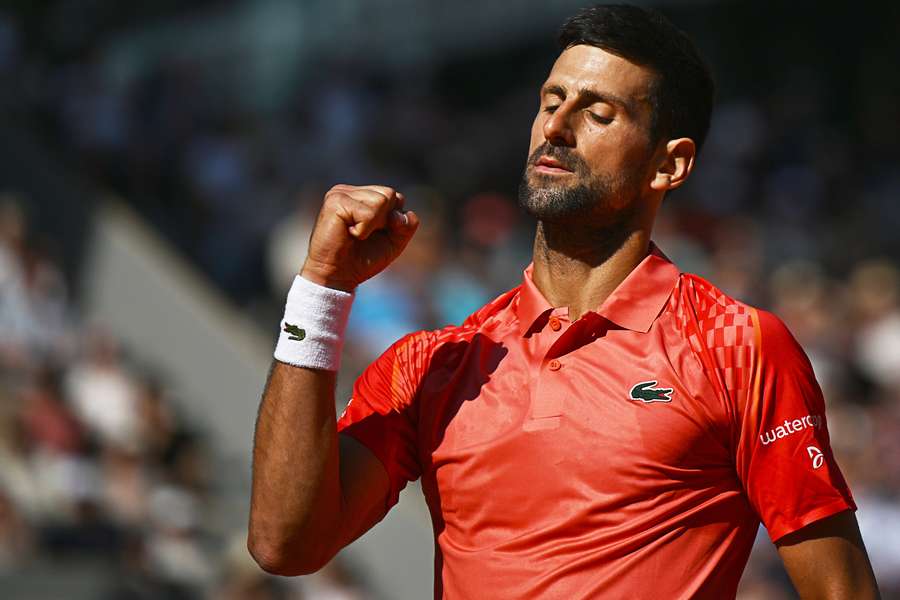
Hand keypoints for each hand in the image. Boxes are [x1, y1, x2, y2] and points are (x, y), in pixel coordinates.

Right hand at [300, 184, 419, 291]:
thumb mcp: (393, 242)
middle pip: (389, 194)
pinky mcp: (334, 202)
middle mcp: (350, 191)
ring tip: (355, 235)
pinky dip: (363, 230)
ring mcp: (340, 193)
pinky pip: (367, 213)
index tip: (373, 235)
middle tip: (363, 235)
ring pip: (381, 201)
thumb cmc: (362, 260)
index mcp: (362, 196)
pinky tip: (348, 234)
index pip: (394, 196)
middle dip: (384, 221)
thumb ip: (406, 225)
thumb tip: (404, 214)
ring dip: (373, 226)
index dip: (393, 220)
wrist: (338, 277)